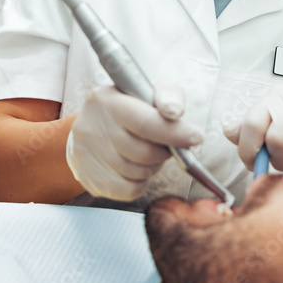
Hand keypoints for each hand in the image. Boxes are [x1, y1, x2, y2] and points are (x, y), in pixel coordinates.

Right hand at [66, 82, 202, 200]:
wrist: (91, 127)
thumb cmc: (129, 108)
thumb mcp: (148, 91)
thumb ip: (168, 96)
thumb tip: (174, 111)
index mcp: (107, 100)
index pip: (145, 122)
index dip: (174, 133)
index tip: (196, 137)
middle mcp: (92, 127)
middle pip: (144, 153)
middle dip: (164, 152)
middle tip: (166, 145)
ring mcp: (86, 154)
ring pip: (138, 173)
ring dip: (152, 167)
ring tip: (147, 154)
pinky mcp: (88, 178)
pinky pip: (129, 190)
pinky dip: (140, 183)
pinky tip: (137, 168)